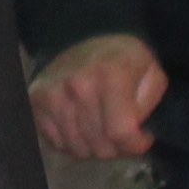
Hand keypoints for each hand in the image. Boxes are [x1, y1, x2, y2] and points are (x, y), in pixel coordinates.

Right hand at [28, 35, 165, 159]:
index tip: (142, 137)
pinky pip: (57, 144)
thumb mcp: (152, 75)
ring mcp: (52, 95)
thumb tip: (135, 135)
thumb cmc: (123, 61)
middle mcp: (77, 85)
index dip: (136, 144)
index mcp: (110, 75)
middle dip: (117, 147)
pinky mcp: (35, 102)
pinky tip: (81, 127)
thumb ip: (149, 108)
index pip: (121, 133)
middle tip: (121, 132)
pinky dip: (72, 143)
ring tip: (101, 129)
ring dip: (94, 147)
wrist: (80, 39)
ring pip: (78, 150)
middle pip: (100, 146)